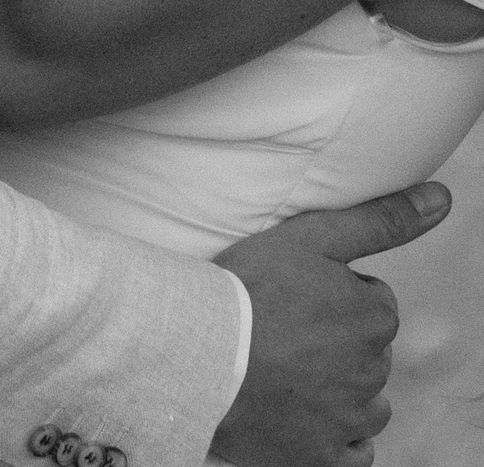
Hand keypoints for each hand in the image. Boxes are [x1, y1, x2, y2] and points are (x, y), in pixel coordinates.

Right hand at [212, 182, 451, 466]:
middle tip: (284, 328)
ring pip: (364, 402)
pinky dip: (335, 436)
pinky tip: (302, 412)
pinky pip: (352, 451)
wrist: (200, 351)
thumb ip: (381, 219)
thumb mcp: (313, 236)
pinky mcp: (324, 457)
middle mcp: (373, 371)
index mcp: (375, 317)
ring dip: (340, 389)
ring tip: (288, 369)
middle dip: (337, 340)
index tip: (296, 294)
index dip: (332, 294)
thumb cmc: (250, 288)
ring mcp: (349, 419)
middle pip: (366, 351)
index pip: (371, 302)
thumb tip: (440, 199)